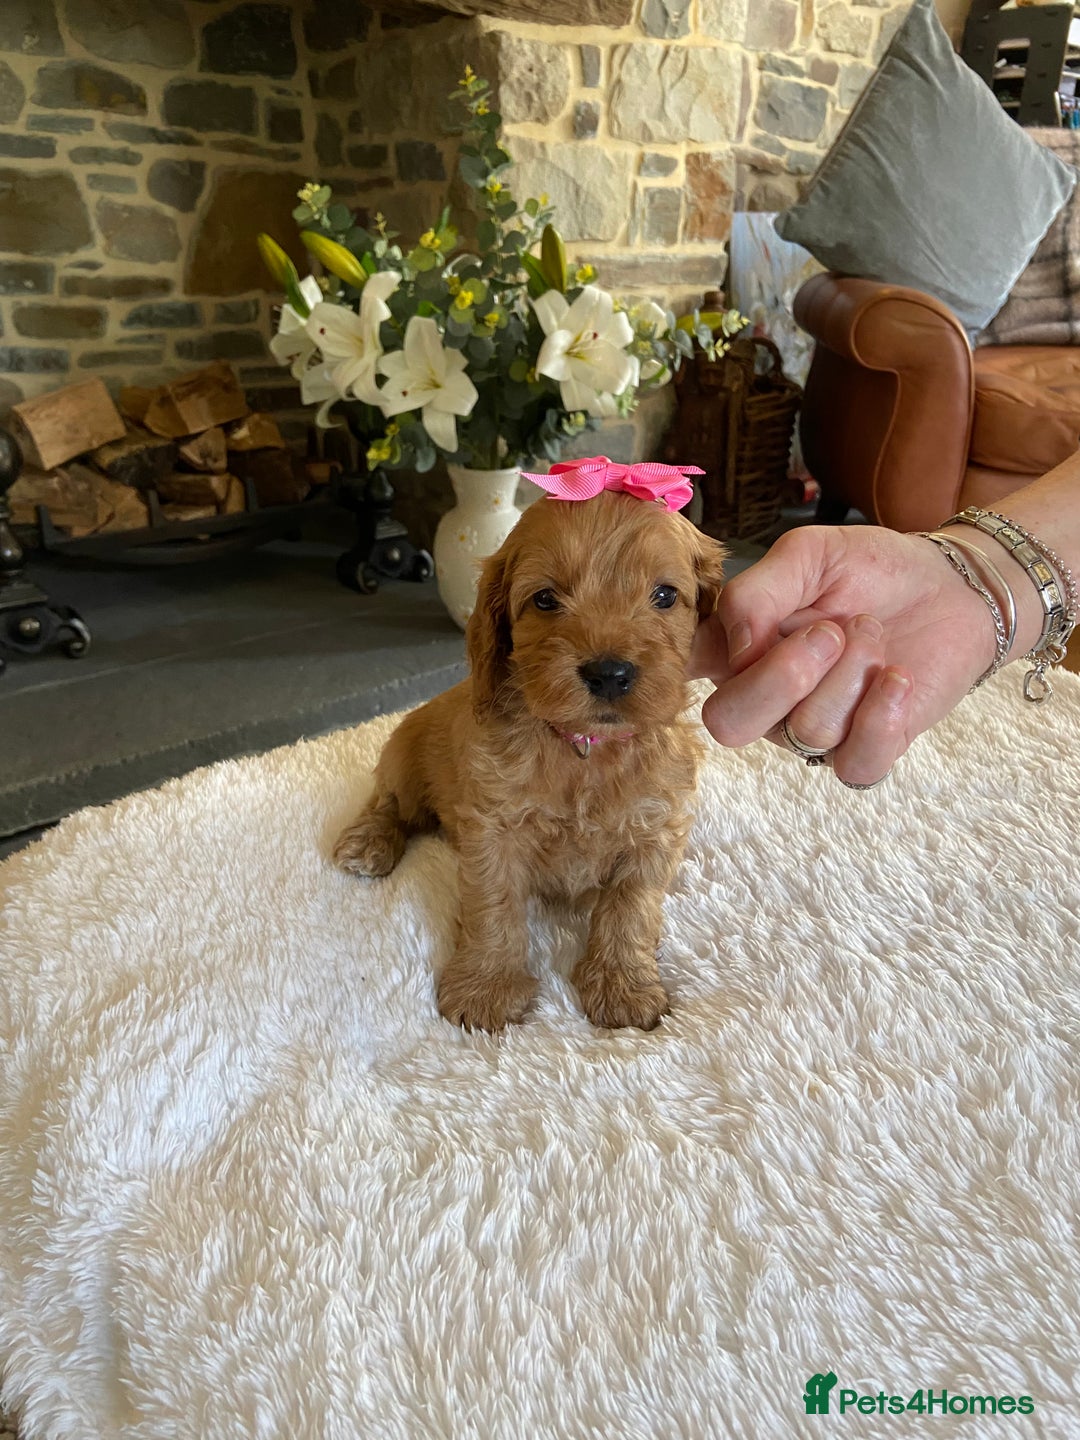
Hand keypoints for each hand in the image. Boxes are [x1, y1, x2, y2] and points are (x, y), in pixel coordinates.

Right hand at [690, 525, 1001, 784]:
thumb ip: (757, 590)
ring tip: (873, 633)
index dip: (697, 658)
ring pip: (805, 730)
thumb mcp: (810, 554)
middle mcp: (764, 697)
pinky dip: (880, 717)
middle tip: (831, 630)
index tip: (742, 625)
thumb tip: (736, 644)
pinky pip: (855, 765)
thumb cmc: (872, 570)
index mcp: (736, 648)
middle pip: (728, 723)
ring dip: (851, 672)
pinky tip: (897, 678)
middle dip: (782, 676)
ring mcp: (811, 729)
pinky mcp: (866, 750)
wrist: (950, 587)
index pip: (684, 670)